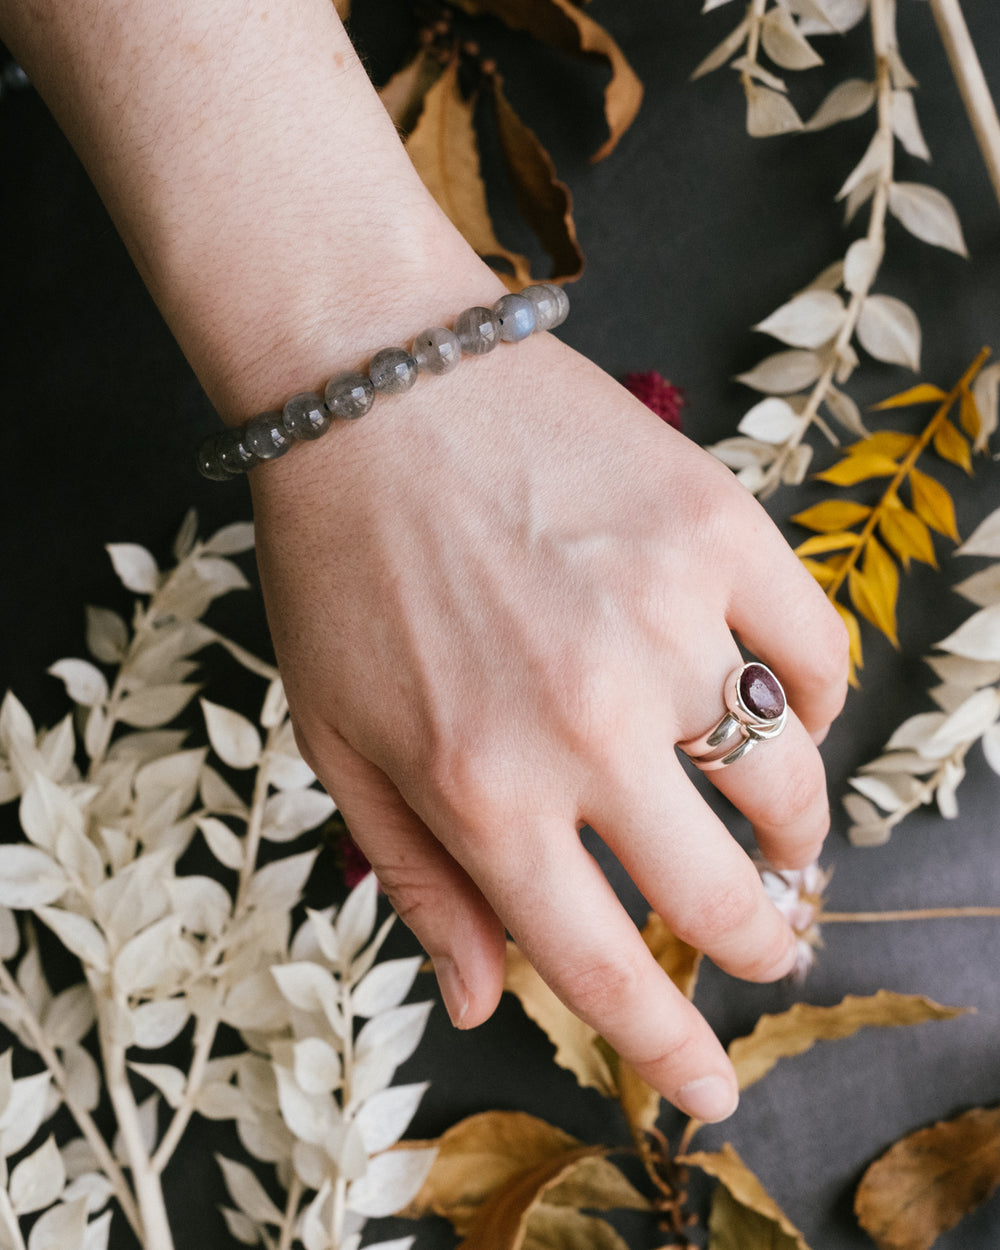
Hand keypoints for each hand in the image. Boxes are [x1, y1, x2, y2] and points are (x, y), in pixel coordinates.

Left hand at [250, 328, 848, 1122]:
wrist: (372, 386)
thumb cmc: (339, 568)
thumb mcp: (338, 741)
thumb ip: (418, 880)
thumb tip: (478, 1001)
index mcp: (485, 792)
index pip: (607, 966)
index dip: (670, 1050)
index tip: (714, 1089)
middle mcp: (589, 725)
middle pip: (724, 892)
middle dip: (762, 941)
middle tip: (771, 939)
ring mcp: (667, 623)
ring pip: (790, 778)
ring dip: (795, 829)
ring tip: (779, 828)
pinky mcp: (718, 531)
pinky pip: (813, 650)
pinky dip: (811, 698)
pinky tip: (782, 704)